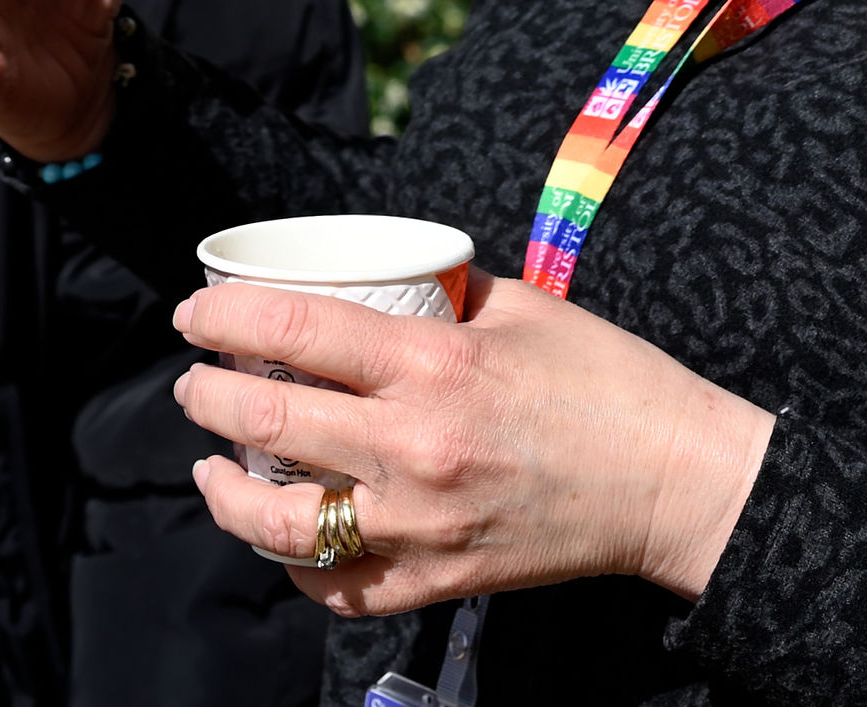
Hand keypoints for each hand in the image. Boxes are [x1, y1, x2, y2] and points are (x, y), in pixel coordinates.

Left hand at [172, 270, 776, 615]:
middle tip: (193, 382)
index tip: (194, 312)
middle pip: (267, 419)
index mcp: (436, 365)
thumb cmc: (608, 382)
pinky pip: (336, 586)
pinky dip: (294, 564)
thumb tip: (386, 281)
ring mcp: (420, 525)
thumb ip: (445, 296)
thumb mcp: (523, 308)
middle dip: (206, 396)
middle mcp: (414, 448)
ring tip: (212, 469)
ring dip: (226, 491)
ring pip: (278, 521)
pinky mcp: (435, 581)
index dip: (224, 317)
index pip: (294, 331)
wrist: (673, 480)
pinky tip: (281, 535)